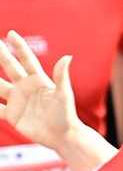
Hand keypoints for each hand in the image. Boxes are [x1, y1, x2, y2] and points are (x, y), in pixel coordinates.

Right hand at [0, 31, 78, 151]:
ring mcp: (17, 100)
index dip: (19, 47)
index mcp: (38, 80)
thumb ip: (61, 76)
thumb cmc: (66, 115)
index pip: (26, 59)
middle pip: (9, 67)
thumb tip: (67, 56)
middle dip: (1, 54)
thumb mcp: (63, 95)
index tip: (11, 34)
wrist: (63, 137)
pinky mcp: (12, 115)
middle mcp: (25, 87)